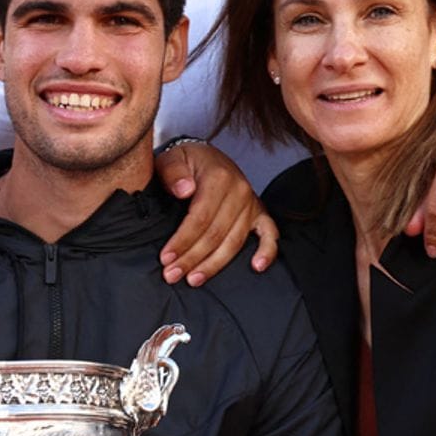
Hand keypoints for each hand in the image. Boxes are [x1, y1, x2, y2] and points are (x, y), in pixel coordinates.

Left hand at [156, 142, 278, 285]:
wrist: (204, 156)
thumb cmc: (185, 161)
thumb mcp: (172, 159)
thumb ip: (173, 173)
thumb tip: (184, 190)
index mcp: (218, 177)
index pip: (200, 218)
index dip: (183, 241)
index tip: (166, 258)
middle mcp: (239, 191)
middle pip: (216, 234)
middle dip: (192, 258)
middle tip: (172, 275)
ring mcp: (251, 203)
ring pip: (234, 242)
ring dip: (214, 264)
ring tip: (193, 279)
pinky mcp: (259, 212)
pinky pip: (269, 234)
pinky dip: (266, 251)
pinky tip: (257, 267)